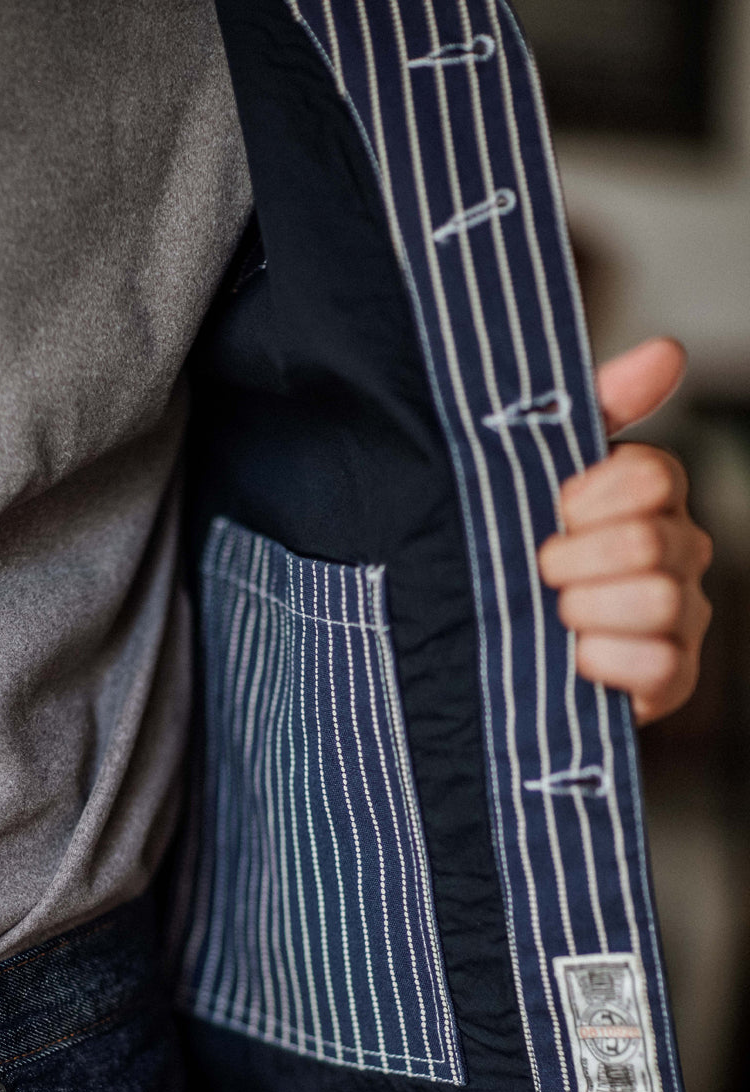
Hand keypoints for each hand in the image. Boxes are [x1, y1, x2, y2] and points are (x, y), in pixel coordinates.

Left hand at [537, 337, 712, 724]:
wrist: (475, 641)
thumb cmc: (509, 547)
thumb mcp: (530, 470)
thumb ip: (593, 409)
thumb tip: (667, 350)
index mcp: (650, 495)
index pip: (653, 475)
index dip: (592, 497)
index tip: (554, 511)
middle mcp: (679, 549)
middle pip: (650, 539)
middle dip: (577, 559)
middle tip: (541, 570)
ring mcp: (681, 615)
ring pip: (659, 599)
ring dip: (588, 609)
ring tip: (553, 615)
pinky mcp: (671, 677)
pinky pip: (662, 667)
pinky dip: (606, 662)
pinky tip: (575, 659)